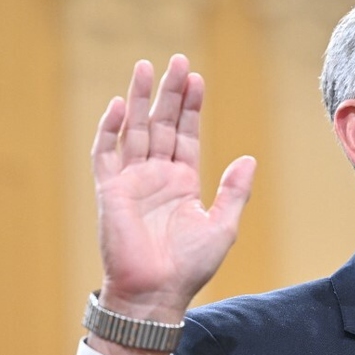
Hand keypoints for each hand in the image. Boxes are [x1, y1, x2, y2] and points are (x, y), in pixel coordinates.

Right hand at [89, 54, 255, 354]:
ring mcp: (131, 180)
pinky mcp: (110, 190)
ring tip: (146, 67)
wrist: (157, 294)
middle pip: (162, 124)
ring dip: (140, 99)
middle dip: (169, 93)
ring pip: (135, 130)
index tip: (196, 78)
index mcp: (182, 181)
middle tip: (177, 61)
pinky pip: (106, 153)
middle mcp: (156, 175)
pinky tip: (121, 104)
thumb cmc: (190, 266)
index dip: (191, 107)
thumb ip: (234, 191)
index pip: (186, 134)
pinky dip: (111, 129)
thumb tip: (248, 158)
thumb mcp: (222, 226)